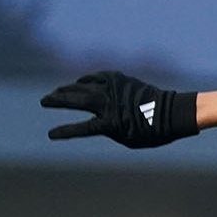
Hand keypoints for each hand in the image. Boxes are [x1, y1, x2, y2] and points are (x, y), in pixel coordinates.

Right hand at [41, 71, 199, 147]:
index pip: (80, 129)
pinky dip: (86, 80)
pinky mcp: (119, 79)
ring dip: (67, 89)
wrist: (172, 113)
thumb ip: (107, 129)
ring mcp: (113, 89)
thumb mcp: (127, 138)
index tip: (50, 134)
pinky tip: (79, 83)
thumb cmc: (152, 132)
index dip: (64, 131)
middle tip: (44, 101)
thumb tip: (93, 116)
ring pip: (83, 87)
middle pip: (75, 101)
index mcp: (110, 124)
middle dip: (57, 100)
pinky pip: (97, 77)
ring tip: (56, 92)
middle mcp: (109, 104)